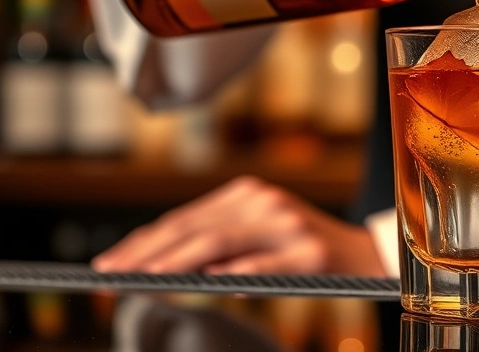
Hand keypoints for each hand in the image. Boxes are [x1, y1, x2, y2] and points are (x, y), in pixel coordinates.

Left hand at [92, 176, 386, 276]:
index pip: (186, 218)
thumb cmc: (306, 252)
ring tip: (144, 278)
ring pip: (220, 242)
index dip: (145, 239)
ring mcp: (288, 224)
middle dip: (148, 251)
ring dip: (177, 261)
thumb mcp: (260, 236)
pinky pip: (265, 263)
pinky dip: (235, 272)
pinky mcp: (310, 251)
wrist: (368, 256)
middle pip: (195, 227)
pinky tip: (208, 283)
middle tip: (112, 272)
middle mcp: (266, 202)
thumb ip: (219, 245)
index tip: (110, 261)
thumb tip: (162, 266)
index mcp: (250, 195)